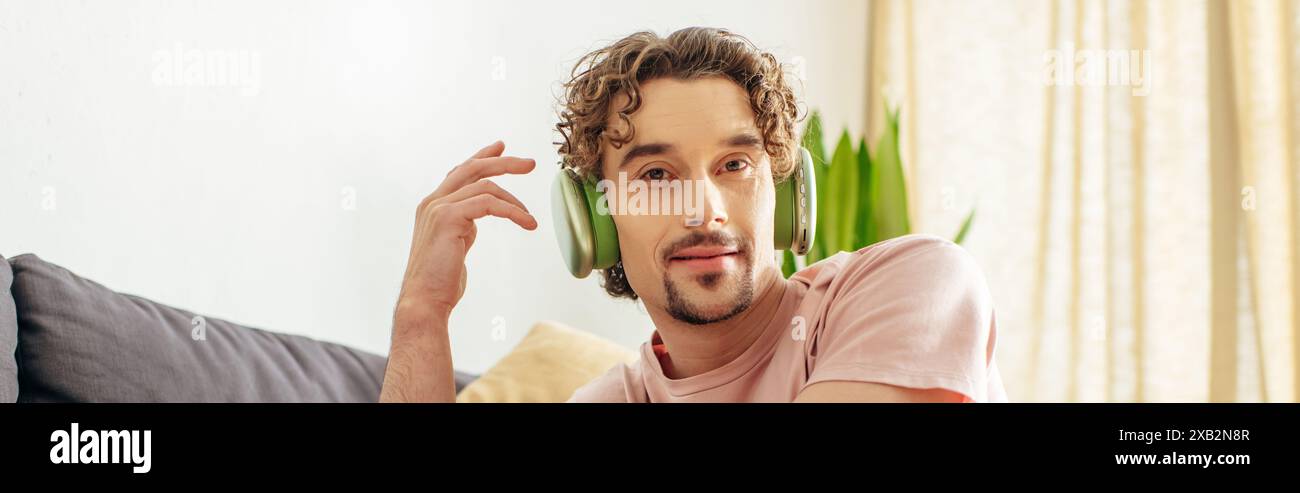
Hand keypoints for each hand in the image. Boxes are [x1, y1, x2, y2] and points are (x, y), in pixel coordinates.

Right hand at [396, 140, 537, 321]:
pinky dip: (512, 211)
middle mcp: (432, 202)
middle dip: (503, 162)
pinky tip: (526, 223)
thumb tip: (477, 220)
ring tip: (530, 218)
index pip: (459, 172)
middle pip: (472, 168)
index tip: (501, 147)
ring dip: (514, 200)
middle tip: (530, 164)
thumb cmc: (441, 281)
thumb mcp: (454, 245)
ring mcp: (438, 208)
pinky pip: (488, 203)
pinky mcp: (448, 217)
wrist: (425, 300)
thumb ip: (463, 226)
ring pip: (484, 186)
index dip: (482, 158)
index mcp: (433, 206)